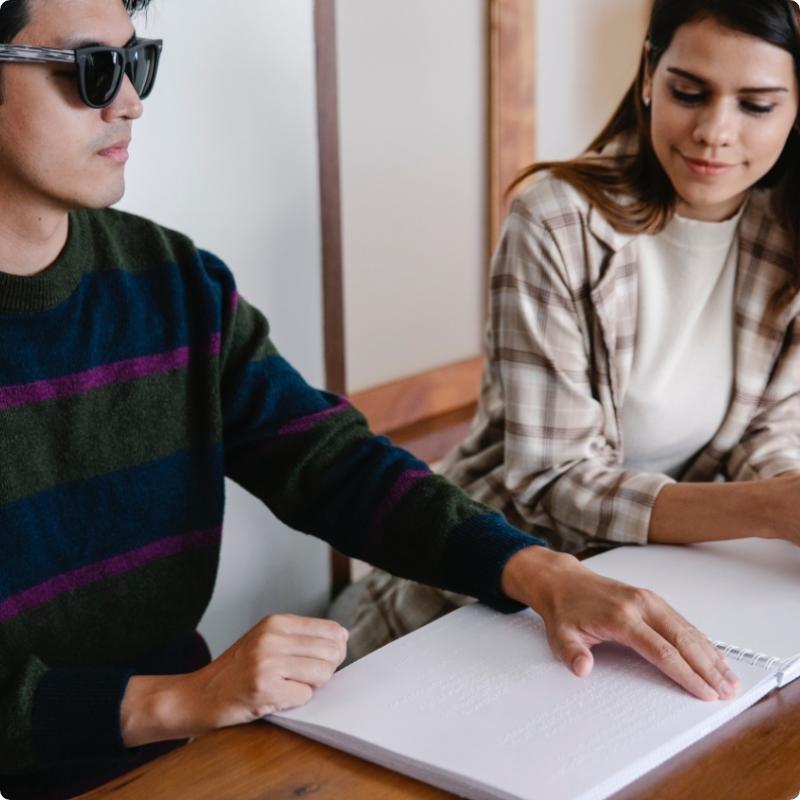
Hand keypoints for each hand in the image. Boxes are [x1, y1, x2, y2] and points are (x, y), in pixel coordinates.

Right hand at [121, 614, 347, 746]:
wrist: (197, 695)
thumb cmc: (236, 671)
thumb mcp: (267, 641)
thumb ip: (302, 637)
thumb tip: (343, 637)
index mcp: (276, 622)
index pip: (331, 630)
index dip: (334, 650)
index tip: (321, 661)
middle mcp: (272, 638)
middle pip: (331, 652)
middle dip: (325, 670)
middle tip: (303, 678)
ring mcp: (267, 663)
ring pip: (322, 674)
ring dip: (311, 687)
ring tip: (288, 687)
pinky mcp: (263, 689)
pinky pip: (304, 696)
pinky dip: (295, 702)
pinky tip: (274, 698)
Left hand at [501, 547, 739, 700]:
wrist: (562, 580)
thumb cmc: (564, 608)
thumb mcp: (560, 634)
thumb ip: (572, 653)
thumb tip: (582, 669)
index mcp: (621, 616)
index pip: (661, 650)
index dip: (685, 673)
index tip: (704, 691)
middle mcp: (640, 605)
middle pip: (682, 639)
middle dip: (708, 668)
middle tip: (728, 691)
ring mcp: (648, 599)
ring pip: (687, 629)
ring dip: (710, 655)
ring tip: (730, 678)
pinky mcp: (651, 599)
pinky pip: (682, 621)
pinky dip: (701, 640)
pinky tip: (714, 655)